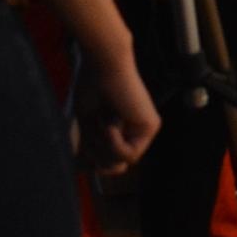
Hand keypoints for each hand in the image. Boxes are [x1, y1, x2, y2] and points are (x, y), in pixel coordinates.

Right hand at [73, 51, 160, 174]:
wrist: (103, 65)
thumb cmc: (91, 88)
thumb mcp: (87, 126)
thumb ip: (95, 148)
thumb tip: (101, 172)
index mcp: (120, 128)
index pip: (109, 162)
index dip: (94, 163)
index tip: (84, 151)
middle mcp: (135, 129)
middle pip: (114, 165)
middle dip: (98, 155)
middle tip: (93, 131)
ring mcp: (145, 128)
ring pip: (121, 163)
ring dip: (104, 147)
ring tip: (102, 124)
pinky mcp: (151, 126)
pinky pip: (131, 155)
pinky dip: (115, 144)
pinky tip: (111, 125)